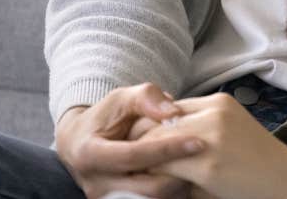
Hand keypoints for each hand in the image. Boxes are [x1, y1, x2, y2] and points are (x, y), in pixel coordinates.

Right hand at [54, 82, 202, 198]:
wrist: (80, 143)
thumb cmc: (104, 118)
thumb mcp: (121, 99)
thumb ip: (146, 98)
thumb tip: (173, 111)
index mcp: (90, 154)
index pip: (134, 156)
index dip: (167, 149)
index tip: (198, 141)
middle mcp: (96, 183)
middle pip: (147, 187)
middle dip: (180, 173)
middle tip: (206, 158)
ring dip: (179, 186)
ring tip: (199, 167)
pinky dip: (172, 192)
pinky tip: (187, 176)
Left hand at [142, 93, 286, 198]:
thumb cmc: (259, 165)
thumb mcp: (230, 134)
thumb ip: (199, 131)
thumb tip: (158, 145)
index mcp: (219, 102)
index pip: (166, 108)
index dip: (149, 129)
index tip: (140, 150)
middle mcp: (214, 111)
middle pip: (155, 122)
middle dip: (138, 144)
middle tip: (129, 165)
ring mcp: (211, 135)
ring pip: (154, 143)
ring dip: (143, 162)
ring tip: (136, 177)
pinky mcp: (208, 163)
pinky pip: (164, 167)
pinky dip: (153, 178)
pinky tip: (153, 188)